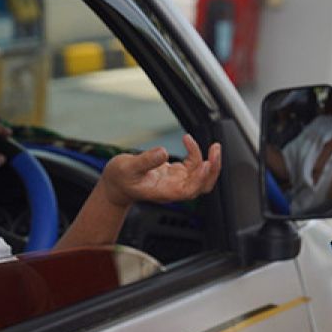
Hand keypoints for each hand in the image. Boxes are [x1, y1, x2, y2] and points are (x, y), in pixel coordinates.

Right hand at [101, 134, 221, 207]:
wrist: (116, 184)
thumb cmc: (120, 178)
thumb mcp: (128, 167)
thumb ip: (145, 161)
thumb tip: (163, 152)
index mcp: (164, 192)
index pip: (188, 190)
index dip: (199, 179)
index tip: (205, 163)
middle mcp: (173, 188)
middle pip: (202, 186)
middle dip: (212, 170)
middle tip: (215, 151)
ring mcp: (176, 181)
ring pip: (201, 176)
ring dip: (210, 161)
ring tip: (214, 145)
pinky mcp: (176, 173)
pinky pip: (193, 165)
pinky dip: (195, 153)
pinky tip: (187, 140)